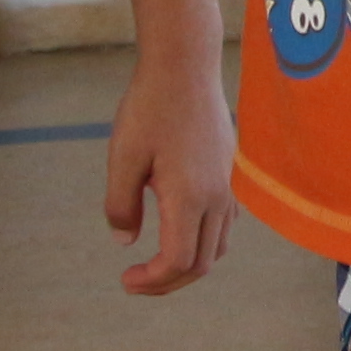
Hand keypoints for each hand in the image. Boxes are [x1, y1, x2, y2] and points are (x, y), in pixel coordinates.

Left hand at [103, 44, 236, 297]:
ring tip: (155, 265)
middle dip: (167, 282)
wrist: (186, 68)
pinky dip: (203, 243)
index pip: (178, 261)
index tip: (124, 279)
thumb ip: (120, 205)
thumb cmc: (150, 108)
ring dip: (187, 266)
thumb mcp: (122, 157)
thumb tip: (124, 240)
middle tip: (134, 281)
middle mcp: (217, 198)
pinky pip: (224, 225)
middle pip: (202, 263)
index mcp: (189, 197)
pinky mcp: (229, 175)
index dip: (152, 281)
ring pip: (218, 247)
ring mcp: (228, 186)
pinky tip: (178, 232)